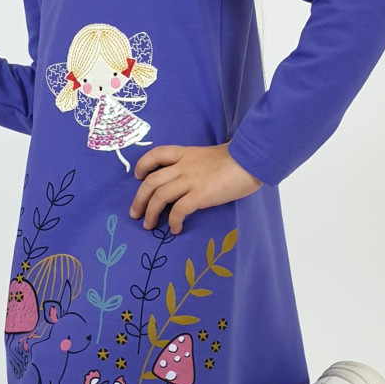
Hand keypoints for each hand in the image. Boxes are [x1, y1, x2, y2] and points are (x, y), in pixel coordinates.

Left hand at [128, 143, 262, 234]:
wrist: (250, 160)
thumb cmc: (235, 160)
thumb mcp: (208, 156)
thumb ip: (195, 165)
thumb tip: (187, 182)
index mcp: (184, 154)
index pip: (156, 154)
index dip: (142, 165)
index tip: (137, 176)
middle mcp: (183, 166)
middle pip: (151, 181)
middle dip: (139, 199)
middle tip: (135, 213)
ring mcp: (190, 180)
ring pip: (159, 196)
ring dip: (150, 213)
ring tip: (149, 225)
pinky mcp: (200, 195)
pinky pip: (178, 210)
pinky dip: (173, 221)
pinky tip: (175, 229)